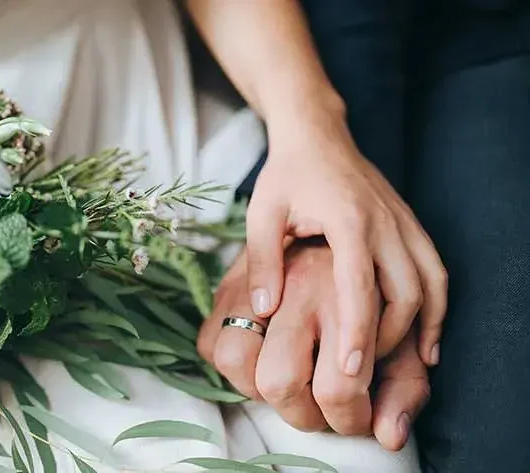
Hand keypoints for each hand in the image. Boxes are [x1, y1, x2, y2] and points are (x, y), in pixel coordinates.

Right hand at [199, 243, 429, 445]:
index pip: (337, 387)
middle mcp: (295, 290)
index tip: (356, 416)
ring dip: (255, 388)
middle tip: (320, 411)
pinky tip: (260, 362)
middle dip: (301, 414)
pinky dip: (227, 361)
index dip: (348, 418)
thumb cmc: (375, 296)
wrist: (340, 221)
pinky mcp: (227, 285)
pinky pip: (208, 342)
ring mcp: (255, 286)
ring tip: (287, 385)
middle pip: (278, 382)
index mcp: (345, 298)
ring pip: (231, 358)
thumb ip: (405, 388)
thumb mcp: (404, 339)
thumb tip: (389, 437)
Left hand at [247, 116, 446, 370]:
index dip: (356, 333)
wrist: (317, 136)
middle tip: (365, 377)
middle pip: (404, 293)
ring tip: (403, 366)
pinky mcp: (411, 226)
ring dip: (418, 328)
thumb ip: (263, 261)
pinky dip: (436, 308)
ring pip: (428, 286)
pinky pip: (435, 272)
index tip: (349, 373)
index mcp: (349, 221)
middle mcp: (386, 224)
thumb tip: (264, 310)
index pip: (358, 287)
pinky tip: (426, 340)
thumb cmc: (286, 176)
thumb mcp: (262, 214)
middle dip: (388, 339)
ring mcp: (404, 224)